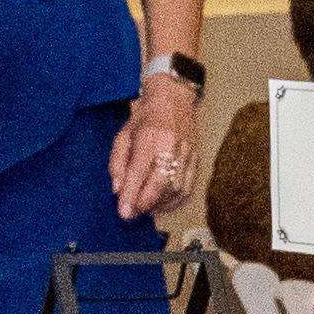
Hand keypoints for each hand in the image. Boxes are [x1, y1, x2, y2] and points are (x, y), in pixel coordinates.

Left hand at [109, 83, 196, 217]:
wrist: (174, 99)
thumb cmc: (145, 118)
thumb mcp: (123, 135)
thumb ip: (118, 162)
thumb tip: (117, 189)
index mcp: (150, 135)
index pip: (140, 170)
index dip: (131, 194)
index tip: (124, 212)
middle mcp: (171, 144)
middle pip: (161, 182)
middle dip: (145, 203)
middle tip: (132, 214)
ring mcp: (187, 152)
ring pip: (176, 188)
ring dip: (159, 204)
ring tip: (144, 209)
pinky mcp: (196, 159)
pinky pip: (188, 187)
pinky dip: (174, 202)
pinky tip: (162, 205)